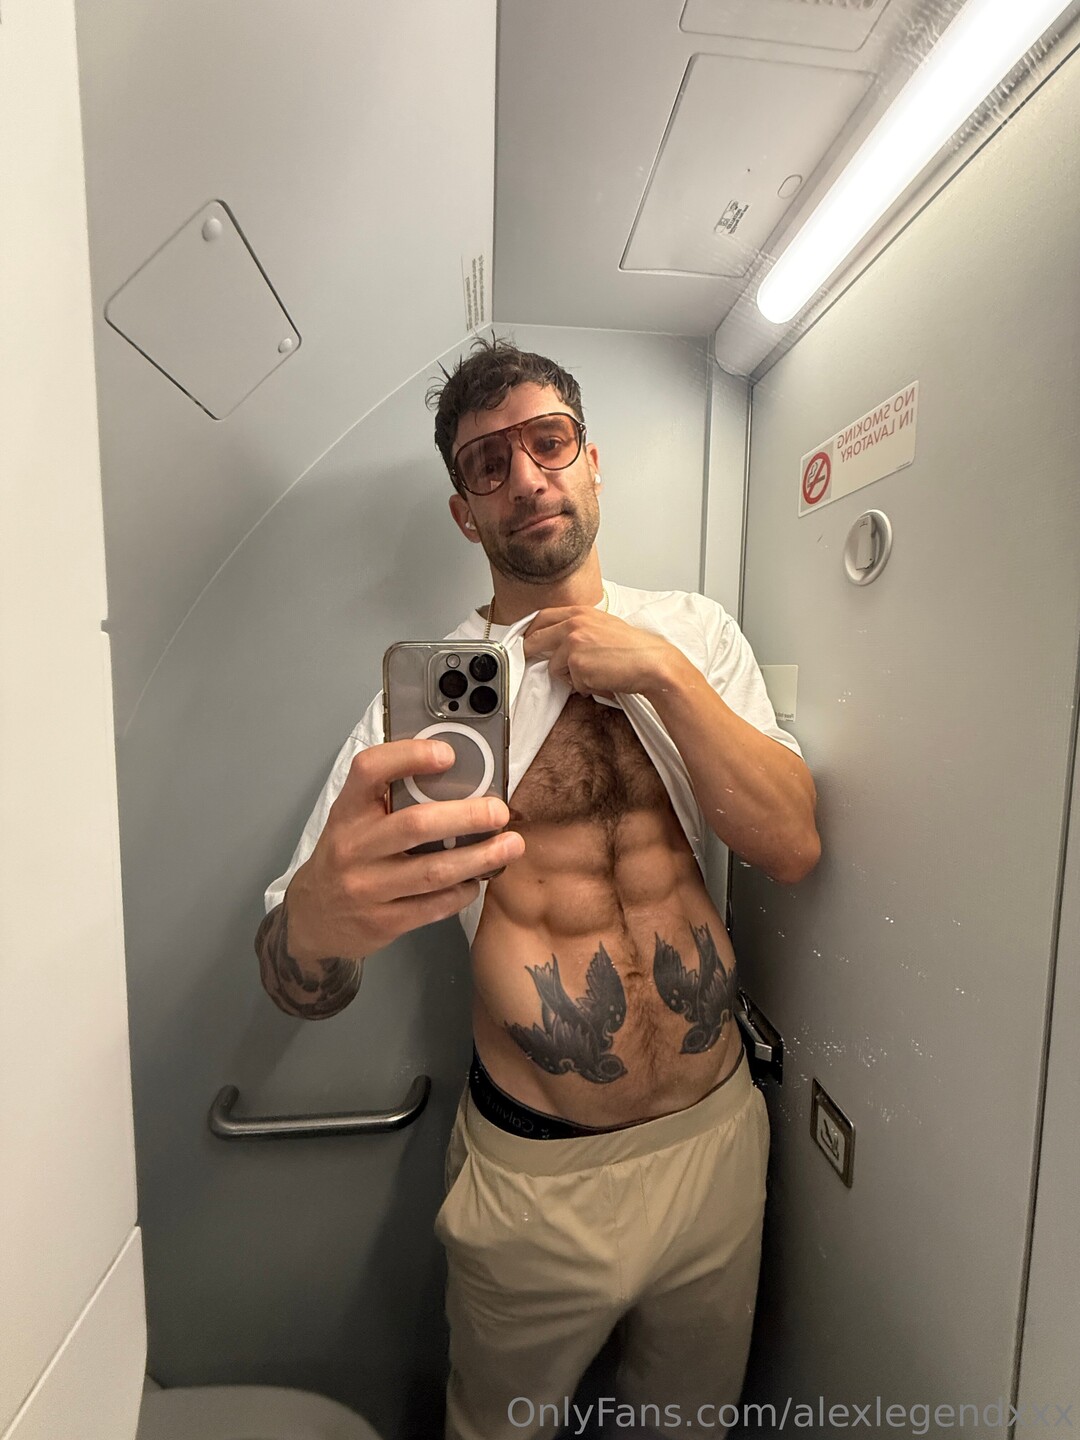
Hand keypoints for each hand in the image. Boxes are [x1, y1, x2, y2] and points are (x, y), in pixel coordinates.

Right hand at [284, 739, 524, 963]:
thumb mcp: (354, 820)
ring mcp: (366, 888)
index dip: (409, 757)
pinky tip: (478, 880)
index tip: (448, 755)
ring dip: (479, 858)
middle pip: (415, 824)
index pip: (370, 771)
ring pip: (432, 871)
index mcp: (347, 811)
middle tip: (500, 811)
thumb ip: (390, 799)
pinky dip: (462, 891)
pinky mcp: (382, 923)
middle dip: (466, 816)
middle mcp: (352, 847)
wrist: (313, 918)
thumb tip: (457, 772)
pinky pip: (433, 906)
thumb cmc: (347, 856)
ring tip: (511, 846)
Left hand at [523, 606, 677, 698]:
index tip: (527, 639)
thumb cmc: (633, 648)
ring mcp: (573, 645)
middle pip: (534, 640)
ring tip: (593, 673)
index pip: (542, 616)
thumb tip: (560, 639)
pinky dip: (583, 686)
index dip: (530, 630)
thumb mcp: (604, 625)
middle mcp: (573, 625)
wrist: (651, 662)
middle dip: (531, 653)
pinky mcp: (576, 665)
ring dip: (569, 676)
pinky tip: (601, 680)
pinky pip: (570, 682)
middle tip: (536, 661)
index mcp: (580, 612)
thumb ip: (580, 627)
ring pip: (553, 667)